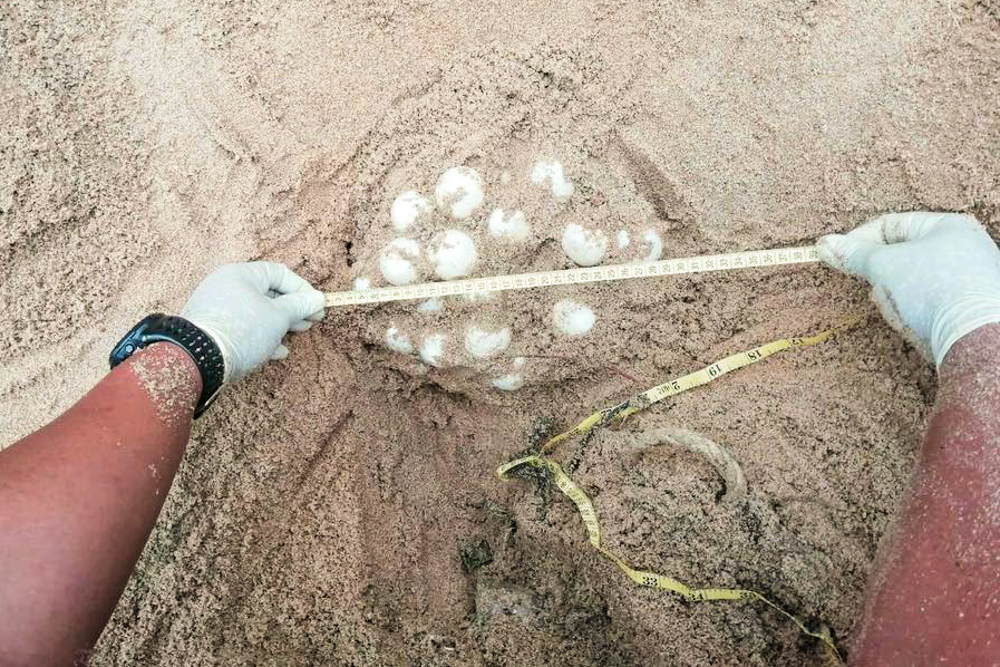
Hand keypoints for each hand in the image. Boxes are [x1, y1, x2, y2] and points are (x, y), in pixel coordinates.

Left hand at [181, 262, 325, 380]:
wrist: (199, 359)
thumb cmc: (242, 330)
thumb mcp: (279, 317)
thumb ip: (300, 306)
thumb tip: (318, 299)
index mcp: (241, 274)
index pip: (280, 273)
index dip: (302, 289)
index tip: (317, 306)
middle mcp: (226, 286)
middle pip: (268, 293)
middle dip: (292, 309)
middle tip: (310, 322)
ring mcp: (217, 308)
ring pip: (256, 312)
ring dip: (279, 324)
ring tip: (296, 335)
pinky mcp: (212, 329)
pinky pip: (242, 327)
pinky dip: (261, 336)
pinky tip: (276, 351)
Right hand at [818, 212, 999, 367]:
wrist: (978, 336)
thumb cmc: (933, 288)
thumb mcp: (883, 266)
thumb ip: (853, 254)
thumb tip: (823, 244)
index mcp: (948, 226)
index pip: (890, 224)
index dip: (858, 240)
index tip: (836, 258)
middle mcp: (964, 248)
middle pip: (901, 256)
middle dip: (881, 276)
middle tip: (876, 291)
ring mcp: (970, 278)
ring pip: (912, 283)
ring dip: (897, 298)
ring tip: (902, 313)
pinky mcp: (970, 308)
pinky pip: (930, 304)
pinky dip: (916, 313)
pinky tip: (917, 326)